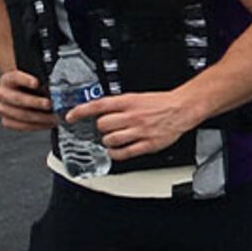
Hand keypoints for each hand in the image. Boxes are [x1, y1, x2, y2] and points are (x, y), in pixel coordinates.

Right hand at [0, 69, 55, 130]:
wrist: (26, 98)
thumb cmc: (33, 88)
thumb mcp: (36, 81)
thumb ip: (41, 83)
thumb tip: (52, 91)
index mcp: (8, 79)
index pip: (14, 77)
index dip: (25, 80)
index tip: (37, 83)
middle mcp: (2, 93)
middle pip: (17, 98)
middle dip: (35, 102)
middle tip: (49, 104)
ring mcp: (3, 108)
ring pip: (20, 114)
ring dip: (39, 117)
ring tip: (53, 117)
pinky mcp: (6, 121)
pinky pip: (21, 126)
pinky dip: (36, 126)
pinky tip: (48, 123)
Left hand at [66, 90, 203, 160]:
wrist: (181, 109)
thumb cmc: (159, 103)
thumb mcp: (136, 97)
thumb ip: (118, 105)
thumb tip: (100, 111)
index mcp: (128, 102)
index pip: (98, 105)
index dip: (80, 111)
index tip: (70, 117)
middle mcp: (131, 116)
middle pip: (102, 125)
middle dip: (100, 128)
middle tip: (104, 129)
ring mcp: (139, 131)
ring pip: (110, 140)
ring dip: (107, 141)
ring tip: (112, 139)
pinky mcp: (147, 144)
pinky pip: (124, 153)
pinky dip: (116, 153)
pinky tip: (116, 150)